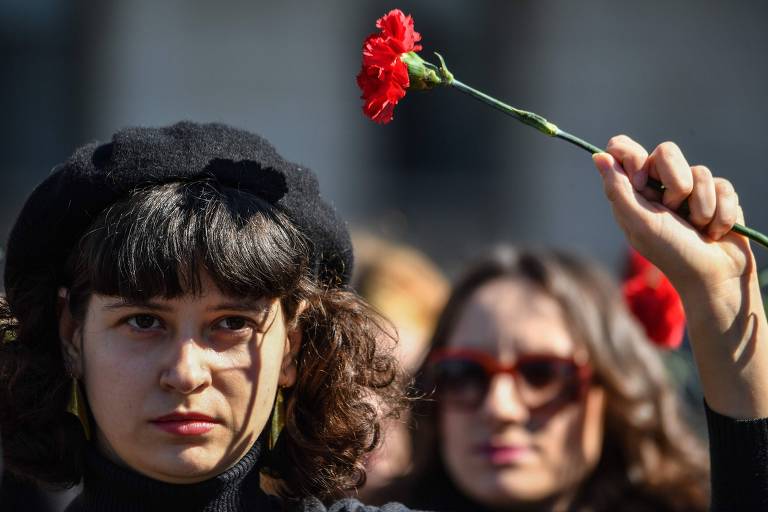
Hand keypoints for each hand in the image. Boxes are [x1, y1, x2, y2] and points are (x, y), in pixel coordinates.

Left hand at [592, 135, 753, 297]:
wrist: (714, 276)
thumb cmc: (671, 252)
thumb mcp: (639, 222)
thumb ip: (618, 189)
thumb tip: (598, 156)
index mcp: (634, 192)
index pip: (624, 150)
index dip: (633, 156)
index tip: (641, 180)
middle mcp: (660, 187)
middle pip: (666, 152)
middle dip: (675, 184)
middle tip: (672, 210)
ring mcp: (691, 190)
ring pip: (699, 170)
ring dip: (699, 205)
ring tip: (696, 227)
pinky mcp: (718, 195)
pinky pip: (722, 184)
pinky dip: (719, 212)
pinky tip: (715, 231)